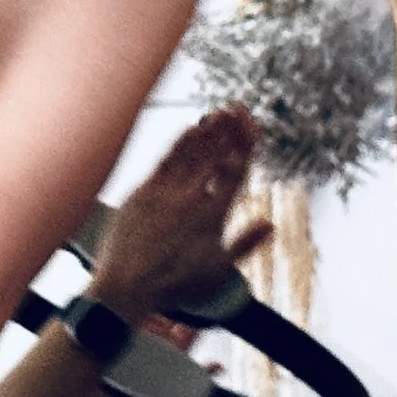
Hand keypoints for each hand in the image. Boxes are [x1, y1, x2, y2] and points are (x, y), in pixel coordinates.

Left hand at [87, 108, 272, 325]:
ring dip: (207, 132)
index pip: (236, 171)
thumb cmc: (173, 286)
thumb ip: (245, 244)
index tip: (253, 127)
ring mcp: (166, 193)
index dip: (245, 146)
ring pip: (191, 154)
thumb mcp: (217, 272)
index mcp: (214, 215)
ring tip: (219, 113)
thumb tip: (270, 225)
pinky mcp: (142, 193)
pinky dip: (179, 144)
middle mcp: (192, 198)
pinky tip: (189, 130)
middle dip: (229, 131)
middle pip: (215, 156)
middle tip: (239, 109)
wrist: (126, 288)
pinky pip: (164, 161)